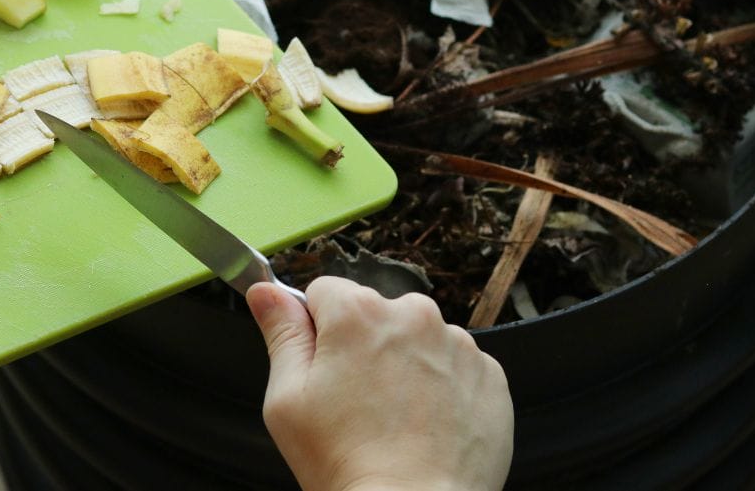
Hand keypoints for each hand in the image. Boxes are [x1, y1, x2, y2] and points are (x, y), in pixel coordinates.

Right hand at [246, 276, 513, 490]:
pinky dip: (442, 388)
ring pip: (418, 339)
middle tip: (355, 402)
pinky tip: (426, 426)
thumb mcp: (287, 399)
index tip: (321, 368)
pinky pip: (455, 367)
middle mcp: (414, 315)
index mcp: (358, 312)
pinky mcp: (489, 376)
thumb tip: (265, 291)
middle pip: (375, 313)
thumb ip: (281, 333)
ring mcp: (458, 345)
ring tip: (395, 420)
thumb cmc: (346, 462)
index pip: (325, 292)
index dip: (316, 330)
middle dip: (363, 345)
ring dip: (406, 364)